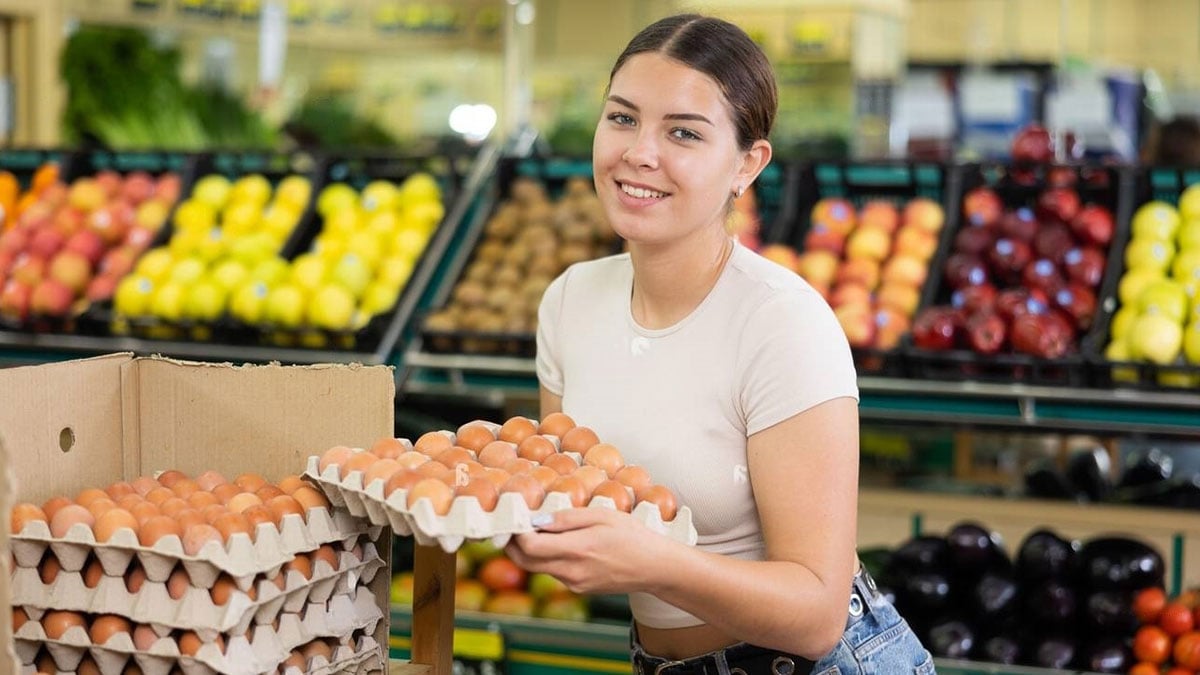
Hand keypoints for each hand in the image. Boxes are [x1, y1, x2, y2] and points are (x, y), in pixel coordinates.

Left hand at [505, 507, 667, 594]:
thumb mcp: (601, 516)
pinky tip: (563, 544)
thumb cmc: (633, 536)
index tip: (515, 520)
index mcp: (577, 550)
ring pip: (539, 567)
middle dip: (514, 545)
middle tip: (514, 527)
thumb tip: (537, 521)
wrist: (655, 567)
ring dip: (533, 551)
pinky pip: (555, 572)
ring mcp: (575, 584)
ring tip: (542, 530)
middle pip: (526, 561)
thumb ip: (567, 518)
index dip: (516, 533)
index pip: (529, 546)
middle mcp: (572, 572)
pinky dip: (550, 558)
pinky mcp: (580, 589)